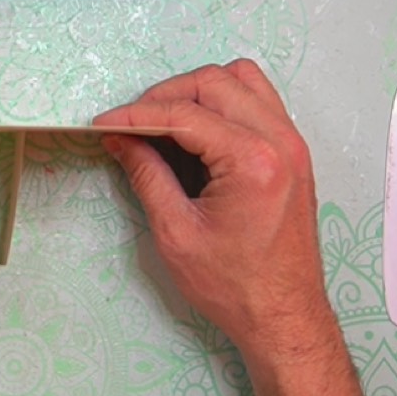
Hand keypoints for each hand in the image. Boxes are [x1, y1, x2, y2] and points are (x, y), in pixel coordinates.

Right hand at [93, 60, 336, 362]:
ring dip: (197, 91)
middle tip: (130, 125)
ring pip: (241, 79)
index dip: (136, 115)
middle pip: (213, 82)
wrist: (284, 315)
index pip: (184, 114)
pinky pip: (258, 100)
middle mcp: (280, 142)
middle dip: (164, 96)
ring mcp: (292, 143)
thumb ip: (147, 175)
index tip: (103, 124)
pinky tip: (197, 129)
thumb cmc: (233, 286)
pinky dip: (224, 102)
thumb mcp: (176, 233)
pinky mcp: (293, 152)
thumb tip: (121, 139)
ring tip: (164, 121)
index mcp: (252, 162)